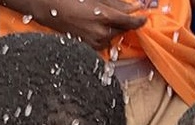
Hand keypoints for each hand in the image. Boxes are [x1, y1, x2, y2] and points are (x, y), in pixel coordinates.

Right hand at [26, 0, 145, 47]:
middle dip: (125, 23)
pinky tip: (98, 27)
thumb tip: (132, 7)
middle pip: (122, 30)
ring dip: (114, 28)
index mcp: (104, 17)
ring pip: (113, 36)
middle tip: (125, 15)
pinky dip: (105, 34)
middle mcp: (101, 32)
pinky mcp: (89, 48)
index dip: (138, 20)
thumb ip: (115, 5)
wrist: (50, 9)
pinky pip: (104, 42)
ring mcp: (95, 42)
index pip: (128, 22)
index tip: (144, 18)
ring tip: (103, 19)